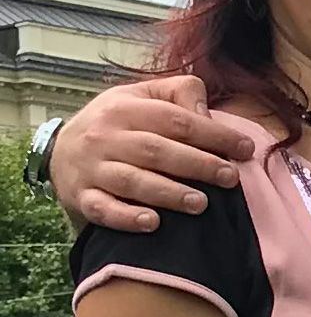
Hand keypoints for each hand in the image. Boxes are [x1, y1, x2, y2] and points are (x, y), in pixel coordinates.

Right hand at [51, 76, 254, 231]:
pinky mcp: (81, 197)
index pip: (176, 120)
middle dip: (198, 165)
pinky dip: (127, 218)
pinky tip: (153, 223)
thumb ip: (180, 94)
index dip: (214, 135)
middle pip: (156, 151)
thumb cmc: (116, 121)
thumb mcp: (142, 95)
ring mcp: (91, 169)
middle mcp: (105, 137)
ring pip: (131, 181)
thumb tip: (207, 115)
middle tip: (230, 178)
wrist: (59, 148)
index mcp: (125, 108)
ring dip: (169, 193)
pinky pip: (103, 209)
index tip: (245, 149)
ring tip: (201, 204)